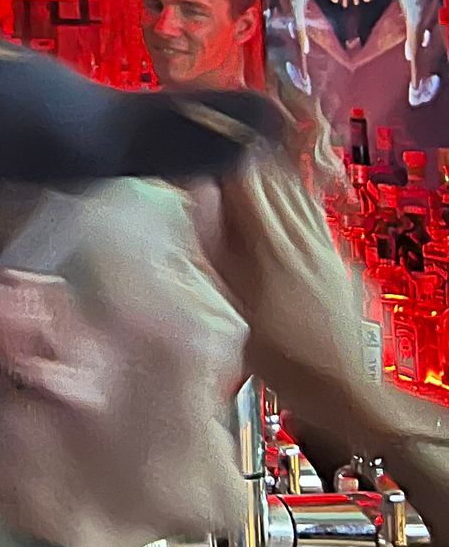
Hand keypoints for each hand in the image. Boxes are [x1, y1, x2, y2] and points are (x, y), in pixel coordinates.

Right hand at [204, 152, 374, 429]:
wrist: (348, 390)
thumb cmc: (287, 361)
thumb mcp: (236, 312)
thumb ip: (216, 254)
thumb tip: (199, 206)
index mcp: (271, 249)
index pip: (246, 180)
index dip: (220, 160)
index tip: (199, 155)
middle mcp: (301, 238)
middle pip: (272, 178)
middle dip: (242, 162)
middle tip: (216, 157)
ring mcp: (324, 246)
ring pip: (294, 190)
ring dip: (268, 175)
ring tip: (245, 171)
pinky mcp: (338, 258)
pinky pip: (313, 210)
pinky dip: (292, 196)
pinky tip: (280, 204)